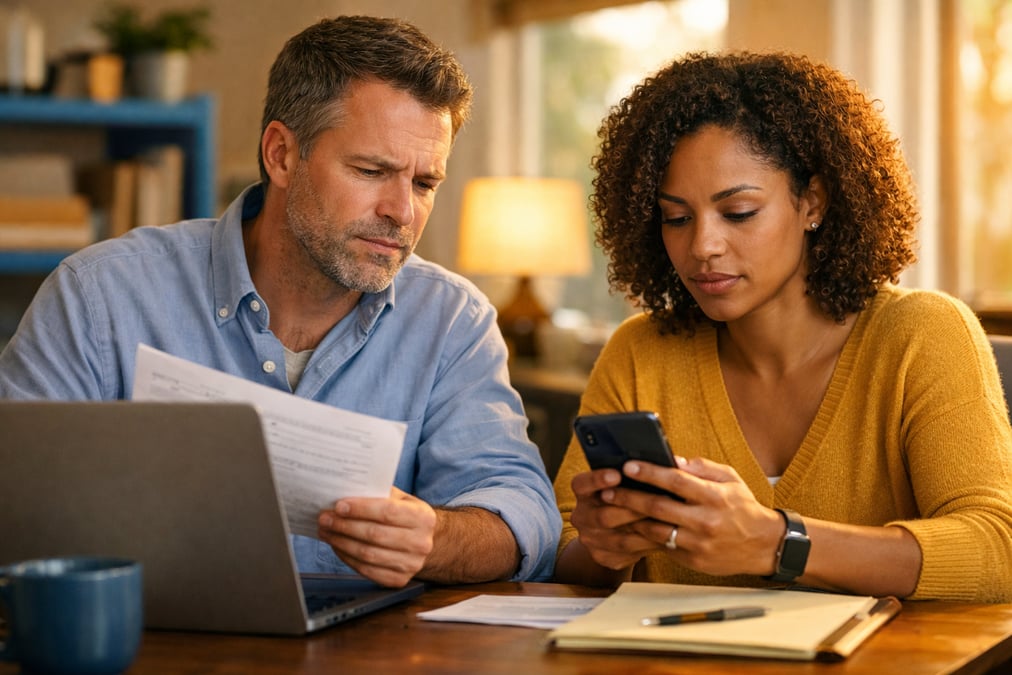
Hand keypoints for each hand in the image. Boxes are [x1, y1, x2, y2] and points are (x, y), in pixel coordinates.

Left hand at [317, 487, 435, 587]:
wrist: (423, 542)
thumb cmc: (406, 516)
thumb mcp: (401, 499)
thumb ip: (379, 494)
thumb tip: (347, 492)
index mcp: (423, 517)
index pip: (388, 512)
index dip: (361, 509)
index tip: (339, 506)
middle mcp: (421, 543)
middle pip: (374, 534)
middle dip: (344, 526)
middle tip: (325, 519)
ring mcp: (411, 564)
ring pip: (367, 554)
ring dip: (341, 542)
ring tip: (326, 532)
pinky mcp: (399, 580)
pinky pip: (366, 570)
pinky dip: (347, 558)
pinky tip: (337, 546)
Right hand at [568, 466, 663, 570]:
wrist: (614, 530)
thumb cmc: (626, 496)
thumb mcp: (625, 482)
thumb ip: (637, 473)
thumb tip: (673, 462)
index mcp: (583, 492)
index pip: (582, 484)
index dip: (597, 479)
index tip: (616, 474)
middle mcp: (581, 516)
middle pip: (603, 515)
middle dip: (633, 508)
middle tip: (659, 499)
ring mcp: (590, 539)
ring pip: (618, 538)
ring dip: (645, 529)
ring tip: (669, 520)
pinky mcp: (602, 556)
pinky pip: (627, 554)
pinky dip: (647, 546)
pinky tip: (666, 538)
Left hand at [609, 457, 782, 576]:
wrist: (764, 546)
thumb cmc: (742, 507)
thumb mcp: (730, 480)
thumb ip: (702, 468)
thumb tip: (672, 459)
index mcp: (715, 496)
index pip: (676, 481)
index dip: (649, 472)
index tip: (628, 465)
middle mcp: (705, 520)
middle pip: (658, 507)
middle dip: (628, 497)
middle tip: (606, 490)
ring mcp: (698, 543)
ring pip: (655, 530)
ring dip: (630, 519)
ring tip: (611, 508)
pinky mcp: (693, 560)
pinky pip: (663, 546)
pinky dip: (644, 535)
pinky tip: (629, 526)